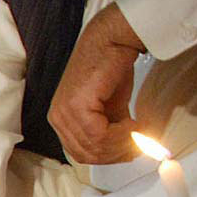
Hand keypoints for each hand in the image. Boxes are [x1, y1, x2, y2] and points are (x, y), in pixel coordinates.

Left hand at [48, 2, 145, 164]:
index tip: (131, 151)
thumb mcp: (110, 107)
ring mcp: (64, 112)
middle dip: (117, 153)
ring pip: (94, 147)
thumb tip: (126, 150)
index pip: (81, 153)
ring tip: (138, 132)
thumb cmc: (111, 68)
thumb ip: (111, 130)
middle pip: (87, 154)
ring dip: (121, 144)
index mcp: (61, 120)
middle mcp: (57, 118)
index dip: (109, 156)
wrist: (112, 40)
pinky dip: (120, 135)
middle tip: (139, 145)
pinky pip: (99, 135)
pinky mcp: (76, 105)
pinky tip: (133, 123)